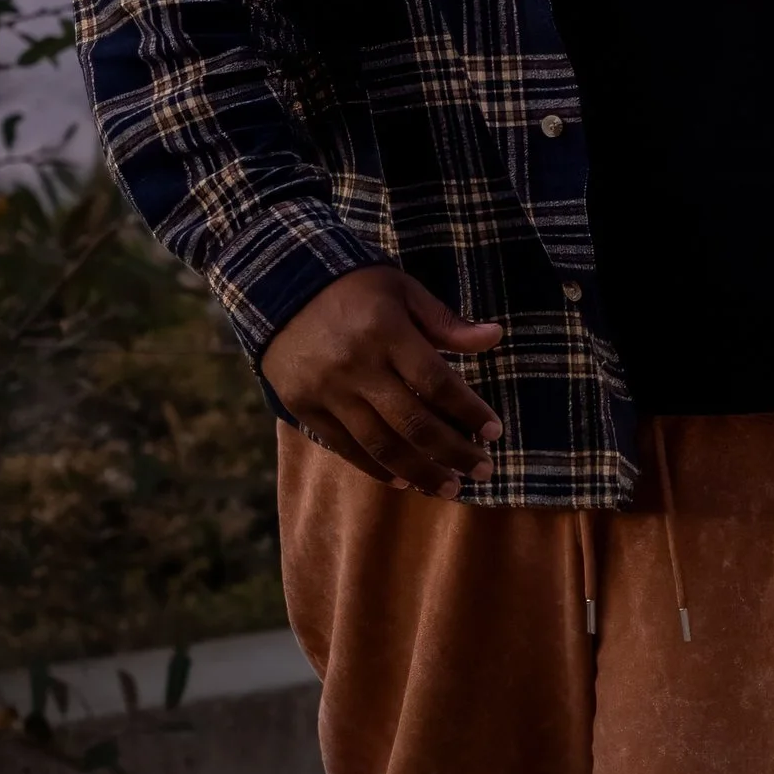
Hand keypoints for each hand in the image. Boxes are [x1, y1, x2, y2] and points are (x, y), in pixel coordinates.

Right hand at [263, 267, 504, 493]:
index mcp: (387, 332)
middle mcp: (357, 366)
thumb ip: (445, 322)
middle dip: (454, 453)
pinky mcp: (304, 406)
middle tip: (484, 471)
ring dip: (420, 472)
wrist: (277, 284)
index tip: (495, 432)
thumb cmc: (353, 285)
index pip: (437, 383)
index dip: (470, 412)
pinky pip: (344, 448)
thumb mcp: (402, 289)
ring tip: (449, 488)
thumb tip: (494, 338)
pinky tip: (403, 480)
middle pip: (413, 422)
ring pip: (380, 445)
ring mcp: (328, 391)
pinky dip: (375, 468)